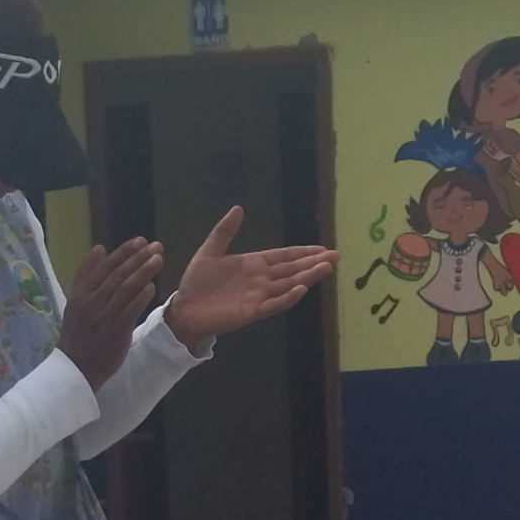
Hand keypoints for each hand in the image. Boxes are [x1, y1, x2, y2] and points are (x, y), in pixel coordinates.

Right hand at [57, 232, 164, 376]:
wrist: (77, 367)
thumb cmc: (79, 333)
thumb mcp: (76, 300)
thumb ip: (86, 274)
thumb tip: (99, 248)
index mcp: (82, 293)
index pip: (105, 267)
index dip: (124, 252)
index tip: (140, 241)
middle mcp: (92, 302)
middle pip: (118, 275)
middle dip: (138, 258)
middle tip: (156, 246)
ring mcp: (104, 316)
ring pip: (125, 289)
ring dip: (143, 273)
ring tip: (158, 260)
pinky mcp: (115, 331)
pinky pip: (130, 310)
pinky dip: (141, 297)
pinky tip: (152, 286)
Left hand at [170, 210, 335, 347]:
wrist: (184, 309)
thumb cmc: (196, 283)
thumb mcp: (210, 251)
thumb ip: (225, 231)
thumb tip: (238, 208)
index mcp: (253, 265)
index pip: (284, 257)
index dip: (302, 252)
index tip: (322, 248)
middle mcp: (260, 280)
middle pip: (292, 270)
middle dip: (313, 263)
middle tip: (335, 256)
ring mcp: (258, 296)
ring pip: (288, 285)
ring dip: (307, 277)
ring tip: (326, 268)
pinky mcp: (251, 311)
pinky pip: (273, 304)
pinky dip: (287, 297)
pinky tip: (301, 288)